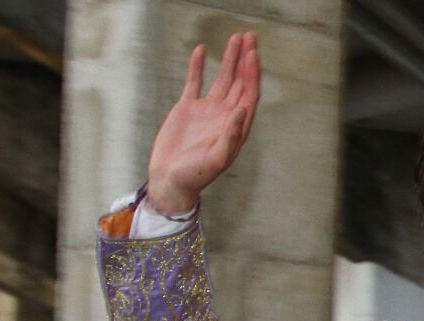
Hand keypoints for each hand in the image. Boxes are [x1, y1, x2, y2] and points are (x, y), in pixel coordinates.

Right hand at [148, 32, 259, 213]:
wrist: (170, 180)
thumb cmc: (195, 176)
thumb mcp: (216, 160)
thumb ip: (231, 136)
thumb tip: (242, 109)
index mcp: (236, 127)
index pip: (249, 94)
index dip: (253, 74)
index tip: (253, 54)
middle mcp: (225, 116)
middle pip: (240, 82)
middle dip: (246, 60)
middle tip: (250, 37)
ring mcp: (207, 111)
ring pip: (222, 79)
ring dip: (229, 59)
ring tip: (235, 38)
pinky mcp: (187, 108)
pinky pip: (195, 82)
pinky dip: (198, 67)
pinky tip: (201, 50)